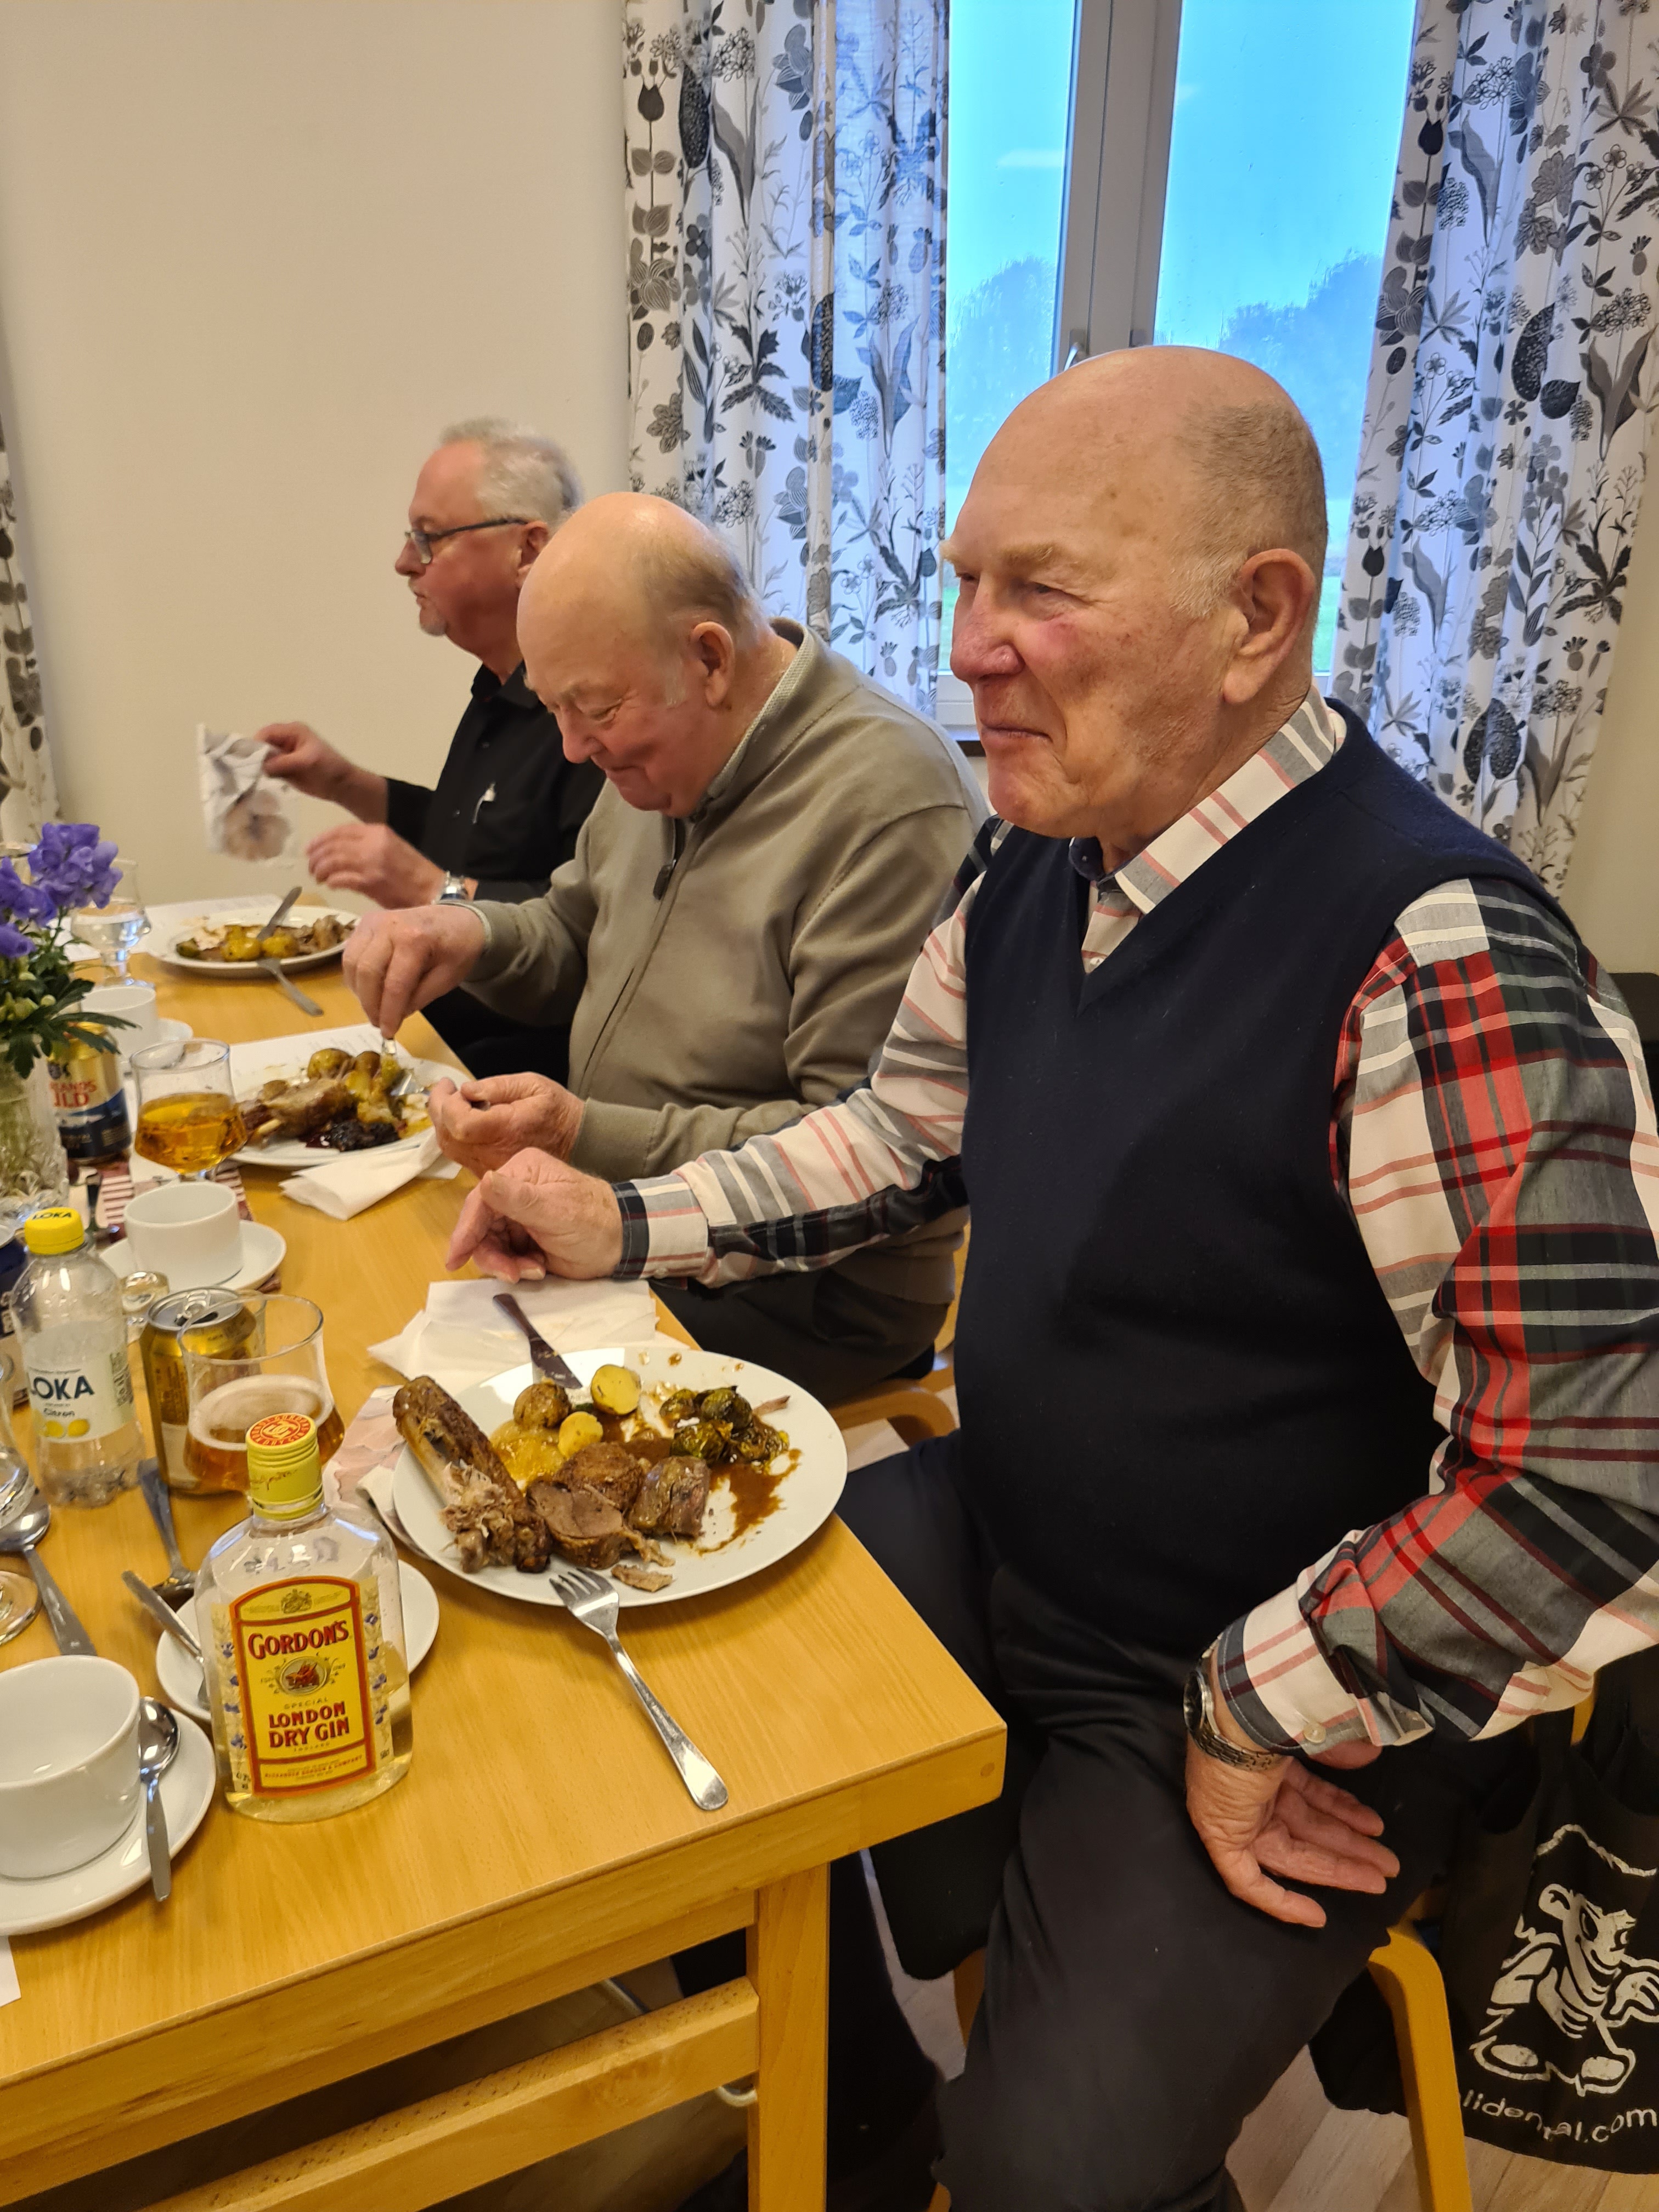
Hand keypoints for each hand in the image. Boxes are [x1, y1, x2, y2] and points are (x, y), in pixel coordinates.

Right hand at [257, 721, 359, 804]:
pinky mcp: (283, 769)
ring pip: (263, 758)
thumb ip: (283, 762)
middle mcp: (285, 741)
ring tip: (253, 777)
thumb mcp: (306, 761)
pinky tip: (261, 781)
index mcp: (292, 731)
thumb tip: (261, 767)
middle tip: (248, 769)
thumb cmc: (328, 767)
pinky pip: (269, 769)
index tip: (248, 758)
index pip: (267, 733)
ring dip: (259, 766)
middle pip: (262, 745)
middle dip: (256, 756)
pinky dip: (265, 775)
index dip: (257, 744)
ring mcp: (284, 755)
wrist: (340, 785)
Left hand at [306, 822, 444, 907]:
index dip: (321, 839)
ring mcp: (371, 863)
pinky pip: (341, 879)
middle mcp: (373, 843)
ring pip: (333, 861)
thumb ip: (368, 845)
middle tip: (311, 867)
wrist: (433, 891)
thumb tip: (340, 851)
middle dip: (316, 856)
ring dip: (320, 870)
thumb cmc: (413, 873)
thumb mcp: (391, 848)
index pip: (341, 831)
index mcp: (378, 832)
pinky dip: (332, 881)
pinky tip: (330, 885)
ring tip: (318, 877)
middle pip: (333, 845)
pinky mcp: (371, 882)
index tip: (310, 849)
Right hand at [344, 904, 486, 1033]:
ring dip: (359, 991)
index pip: (395, 984)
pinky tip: (369, 989)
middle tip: (378, 1022)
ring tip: (374, 1007)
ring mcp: (373, 922)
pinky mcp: (365, 923)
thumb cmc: (457, 948)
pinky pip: (350, 954)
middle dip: (370, 1004)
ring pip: (352, 963)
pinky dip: (355, 976)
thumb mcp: (448, 977)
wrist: (457, 918)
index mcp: (415, 939)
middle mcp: (389, 926)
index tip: (388, 1032)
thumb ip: (420, 997)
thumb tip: (395, 1015)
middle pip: (367, 973)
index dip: (389, 1012)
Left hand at [429, 1072, 584, 1173]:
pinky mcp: (488, 1171)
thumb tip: (467, 1090)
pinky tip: (460, 1116)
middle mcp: (493, 1154)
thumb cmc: (557, 1110)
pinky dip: (452, 1133)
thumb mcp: (534, 1085)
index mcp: (505, 1130)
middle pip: (448, 1137)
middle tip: (445, 1088)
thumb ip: (498, 1086)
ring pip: (450, 1148)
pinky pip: (460, 1155)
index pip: (460, 1124)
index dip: (446, 1103)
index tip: (451, 1084)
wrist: (577, 1143)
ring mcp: (489, 1166)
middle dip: (438, 1109)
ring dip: (442, 1122)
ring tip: (449, 1100)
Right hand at [446, 1148, 623, 1280]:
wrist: (621, 1244)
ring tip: (532, 1272)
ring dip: (505, 1264)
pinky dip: (516, 1267)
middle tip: (509, 1273)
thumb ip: (519, 1198)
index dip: (466, 1229)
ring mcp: (517, 1216)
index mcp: (521, 1171)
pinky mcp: (522, 1238)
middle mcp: (514, 1190)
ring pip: (489, 1244)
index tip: (456, 1257)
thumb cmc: (593, 1221)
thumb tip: (484, 1179)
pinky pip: (503, 1256)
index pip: (481, 1199)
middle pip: (481, 1225)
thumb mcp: (556, 1210)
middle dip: (490, 1253)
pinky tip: (538, 1269)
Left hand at [1184, 1659, 1392, 1928]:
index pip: (1311, 1795)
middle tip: (1388, 1864)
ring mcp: (1237, 1814)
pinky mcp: (1221, 1839)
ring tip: (1379, 1877)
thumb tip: (1369, 1753)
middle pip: (1308, 1828)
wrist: (1238, 1715)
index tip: (1372, 1826)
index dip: (1341, 1810)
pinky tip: (1316, 1916)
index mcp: (1271, 1760)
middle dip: (1351, 1846)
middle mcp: (1253, 1789)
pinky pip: (1249, 1882)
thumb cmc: (1274, 1715)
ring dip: (1338, 1867)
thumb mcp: (1315, 1731)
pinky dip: (1280, 1903)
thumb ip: (1340, 1746)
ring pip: (1293, 1854)